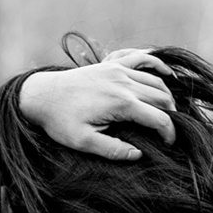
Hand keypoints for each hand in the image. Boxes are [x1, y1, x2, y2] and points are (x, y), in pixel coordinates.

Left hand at [19, 50, 175, 159]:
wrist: (41, 95)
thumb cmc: (60, 121)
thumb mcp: (83, 142)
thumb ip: (112, 150)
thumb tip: (138, 154)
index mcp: (121, 102)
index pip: (159, 118)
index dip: (169, 133)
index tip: (169, 145)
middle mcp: (124, 82)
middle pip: (162, 98)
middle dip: (171, 115)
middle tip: (167, 132)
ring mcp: (118, 69)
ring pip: (156, 81)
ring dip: (166, 96)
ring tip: (166, 114)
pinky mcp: (111, 64)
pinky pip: (141, 57)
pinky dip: (156, 64)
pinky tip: (166, 73)